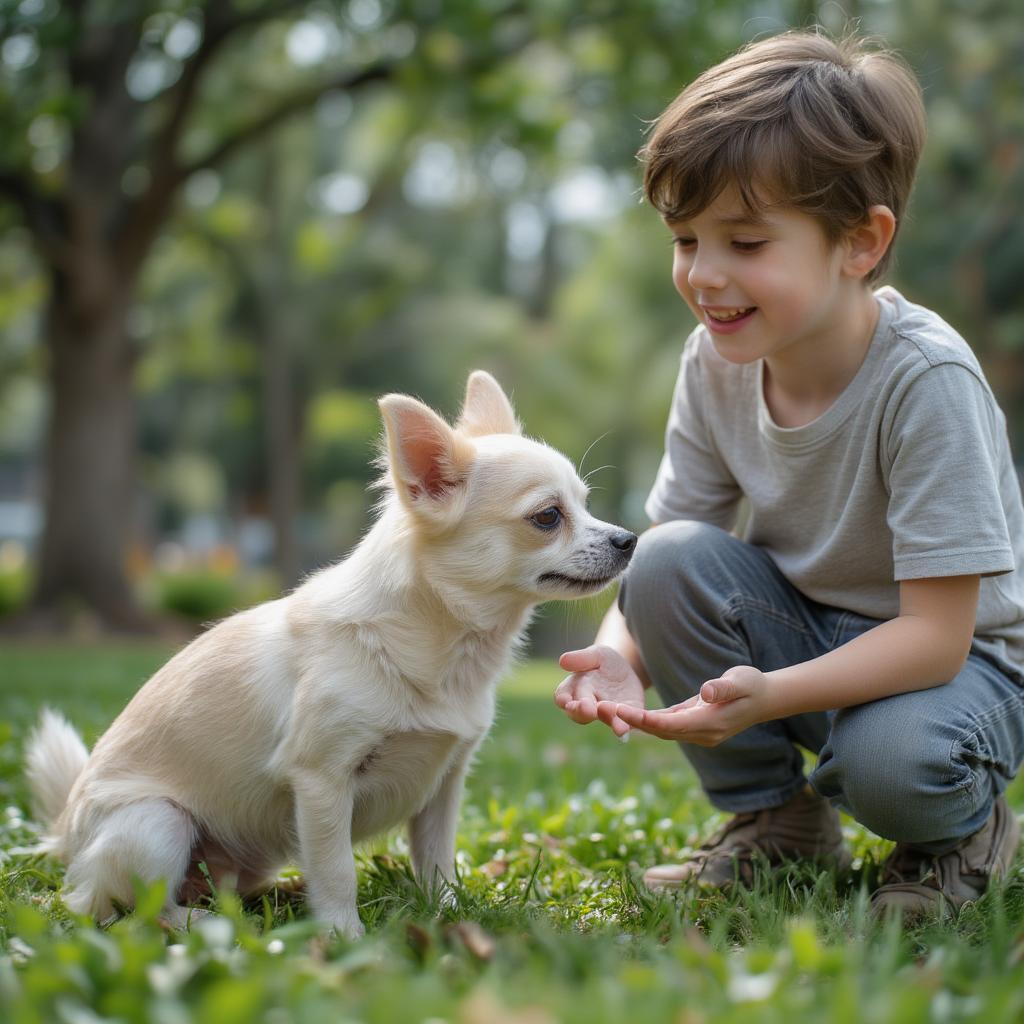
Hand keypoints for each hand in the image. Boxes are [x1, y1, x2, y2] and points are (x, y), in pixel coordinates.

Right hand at [554, 645, 645, 737]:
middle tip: (589, 709)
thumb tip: (562, 661)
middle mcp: (588, 706)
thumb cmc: (604, 662)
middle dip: (583, 712)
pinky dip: (624, 726)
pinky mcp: (626, 718)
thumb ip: (580, 658)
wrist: (628, 670)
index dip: (563, 699)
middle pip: (580, 714)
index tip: (565, 701)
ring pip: (604, 720)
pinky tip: (625, 729)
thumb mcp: (596, 655)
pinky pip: (624, 724)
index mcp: (575, 689)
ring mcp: (607, 714)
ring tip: (612, 715)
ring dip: (607, 719)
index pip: (563, 696)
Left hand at [606, 665, 768, 746]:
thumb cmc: (752, 685)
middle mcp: (702, 734)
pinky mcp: (695, 726)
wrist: (765, 698)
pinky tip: (629, 713)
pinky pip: (668, 726)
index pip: (670, 725)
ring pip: (662, 730)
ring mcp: (699, 733)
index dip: (644, 720)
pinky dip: (648, 720)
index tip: (621, 711)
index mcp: (711, 723)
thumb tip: (705, 692)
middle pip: (661, 731)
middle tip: (603, 711)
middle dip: (632, 722)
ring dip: (636, 722)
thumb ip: (722, 687)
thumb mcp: (741, 680)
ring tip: (608, 711)